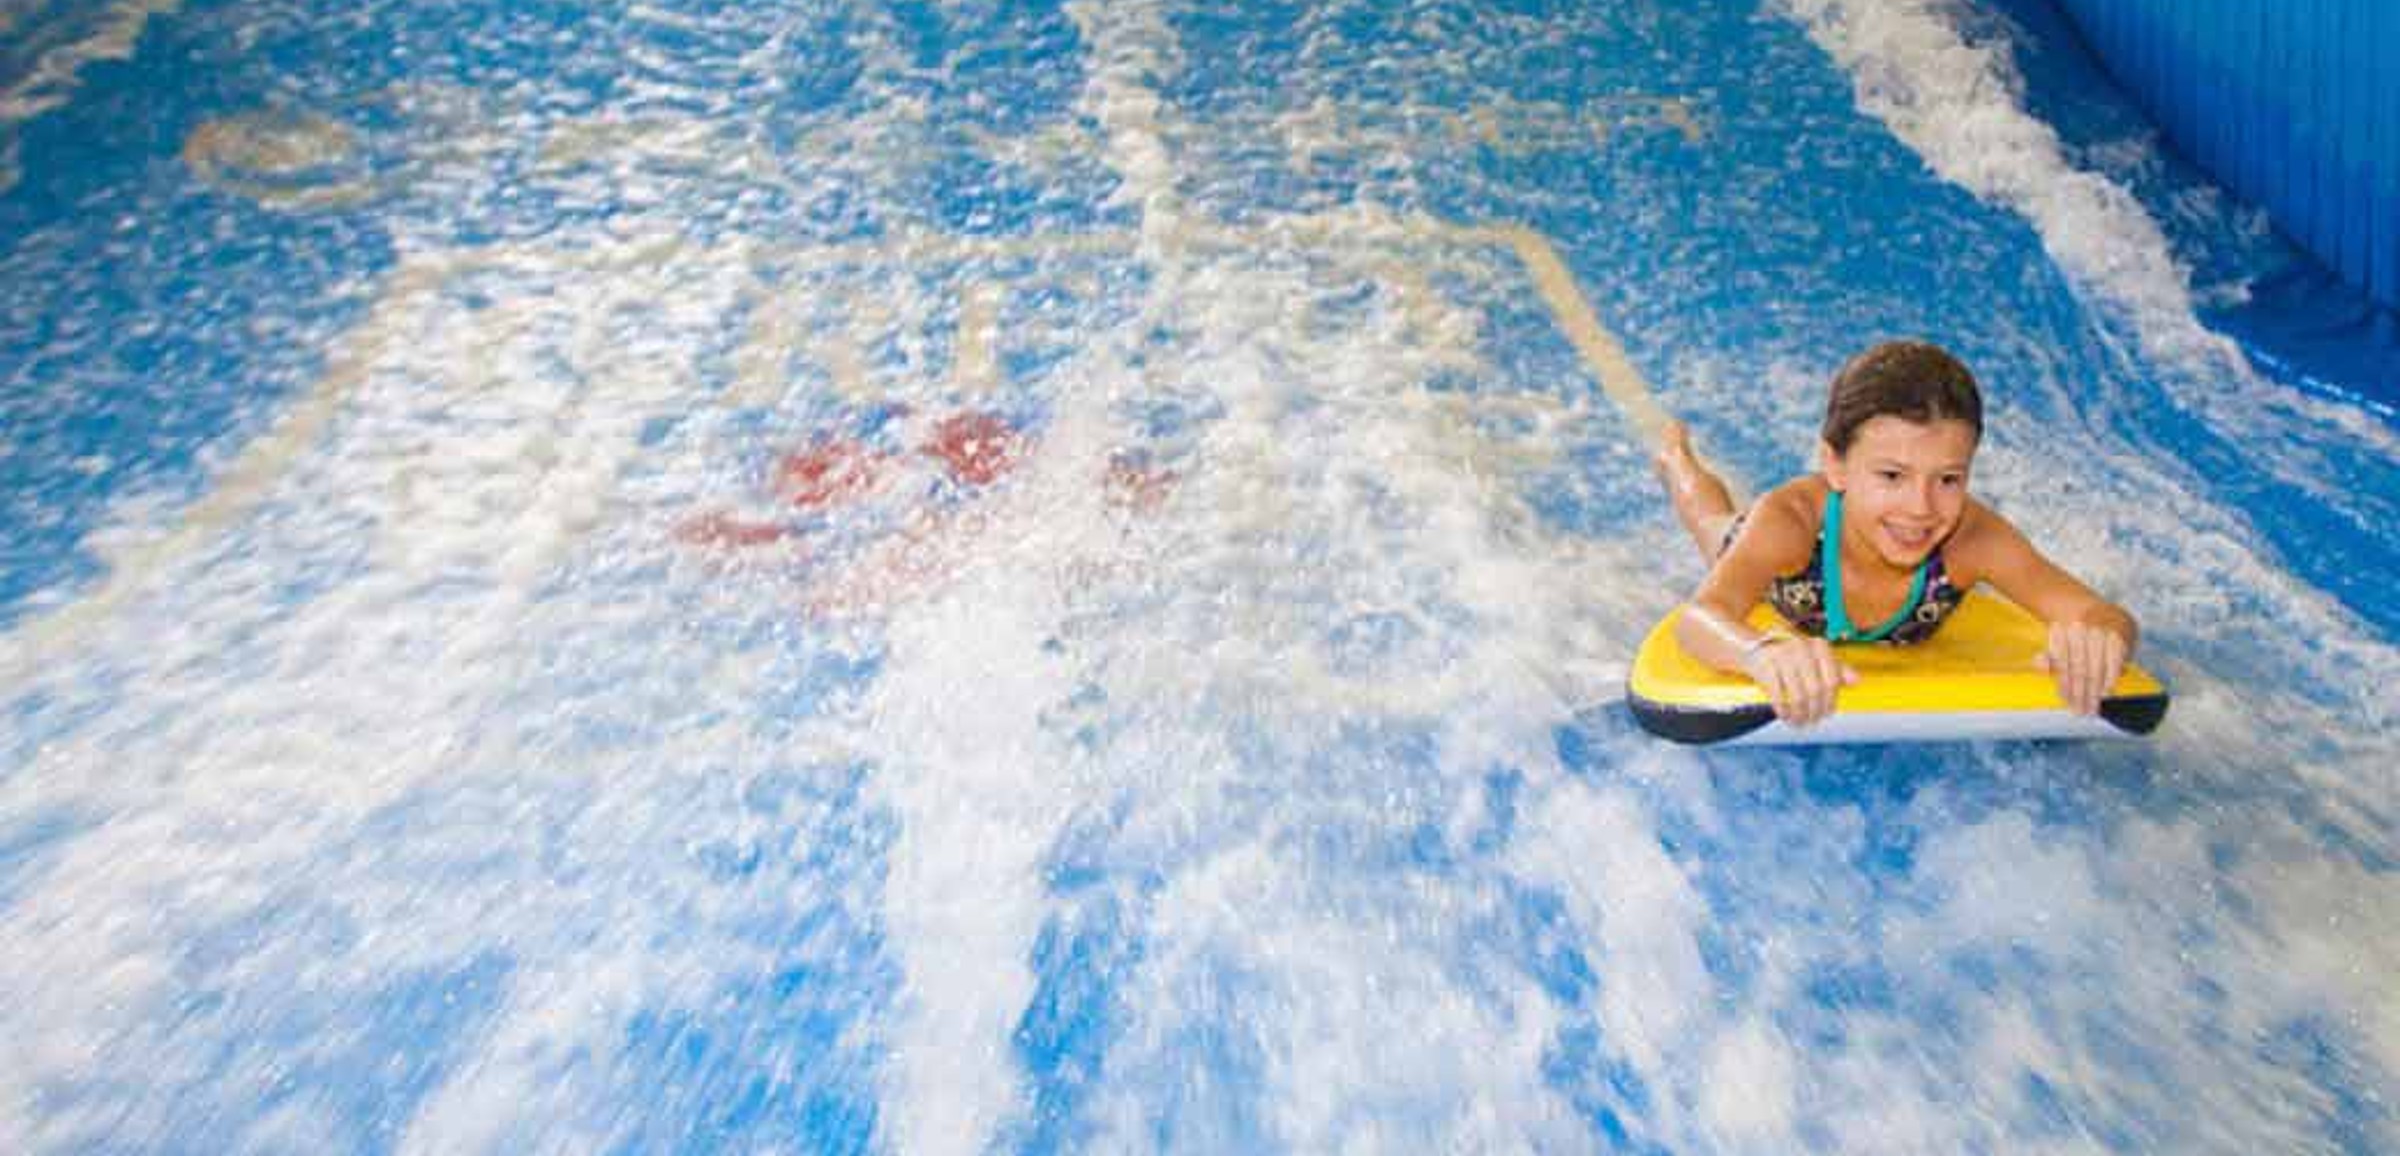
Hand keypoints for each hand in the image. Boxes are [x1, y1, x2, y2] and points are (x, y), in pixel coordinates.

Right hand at [1742, 635, 1858, 726]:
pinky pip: (1778, 696)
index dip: (1831, 701)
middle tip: (1812, 721)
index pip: (1832, 680)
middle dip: (1815, 711)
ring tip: (1799, 722)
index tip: (1827, 713)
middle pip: (1815, 690)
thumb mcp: (1814, 658)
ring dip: (1799, 714)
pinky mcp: (1765, 666)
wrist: (1754, 647)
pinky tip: (1785, 716)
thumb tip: (1856, 680)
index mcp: (1818, 646)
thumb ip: (1836, 668)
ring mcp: (1782, 656)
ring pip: (1798, 696)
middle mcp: (1802, 647)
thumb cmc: (1789, 656)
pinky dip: (1783, 710)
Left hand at [2037, 619, 2127, 715]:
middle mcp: (2080, 628)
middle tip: (2080, 711)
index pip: (2060, 660)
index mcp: (2059, 629)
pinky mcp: (2118, 636)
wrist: (2105, 616)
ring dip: (2094, 691)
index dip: (2063, 682)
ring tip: (2092, 708)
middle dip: (2079, 692)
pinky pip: (2114, 662)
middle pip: (2078, 667)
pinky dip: (2110, 679)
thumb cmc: (2076, 637)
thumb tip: (2040, 666)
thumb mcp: (2058, 644)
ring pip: (2096, 667)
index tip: (2065, 700)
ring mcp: (2100, 631)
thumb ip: (2047, 658)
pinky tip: (2106, 693)